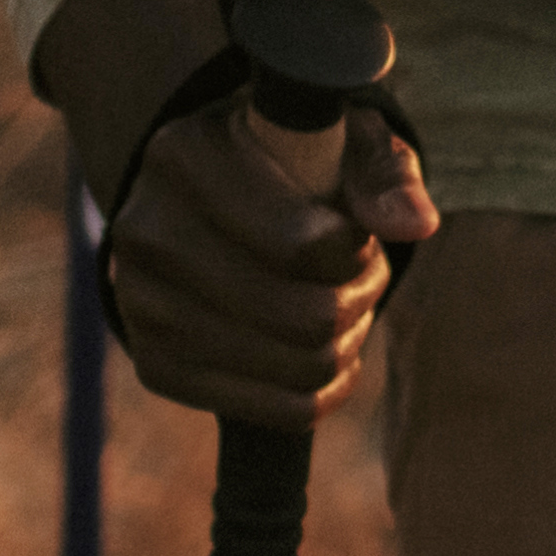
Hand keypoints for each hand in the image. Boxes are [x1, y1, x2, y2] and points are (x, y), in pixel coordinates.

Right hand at [36, 0, 441, 424]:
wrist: (216, 206)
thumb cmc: (297, 163)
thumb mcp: (346, 144)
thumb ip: (385, 176)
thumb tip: (415, 224)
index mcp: (186, 153)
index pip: (302, 244)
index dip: (355, 252)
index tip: (358, 235)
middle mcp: (145, 228)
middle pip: (304, 318)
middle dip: (357, 299)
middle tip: (364, 275)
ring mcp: (140, 302)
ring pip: (297, 368)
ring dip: (345, 343)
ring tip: (344, 306)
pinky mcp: (154, 364)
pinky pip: (274, 411)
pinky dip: (320, 390)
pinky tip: (322, 352)